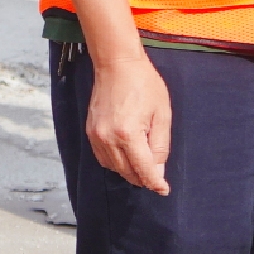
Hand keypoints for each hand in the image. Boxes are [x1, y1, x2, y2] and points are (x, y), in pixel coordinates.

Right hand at [86, 51, 172, 192]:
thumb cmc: (143, 83)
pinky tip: (127, 157)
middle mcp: (108, 138)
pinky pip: (103, 158)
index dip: (155, 183)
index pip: (143, 170)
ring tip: (143, 166)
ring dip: (129, 172)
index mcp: (128, 134)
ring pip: (114, 168)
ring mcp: (96, 136)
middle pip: (127, 172)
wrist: (117, 64)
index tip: (163, 190)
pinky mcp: (90, 132)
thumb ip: (160, 145)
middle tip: (156, 178)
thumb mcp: (162, 113)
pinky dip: (116, 162)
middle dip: (143, 178)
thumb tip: (157, 171)